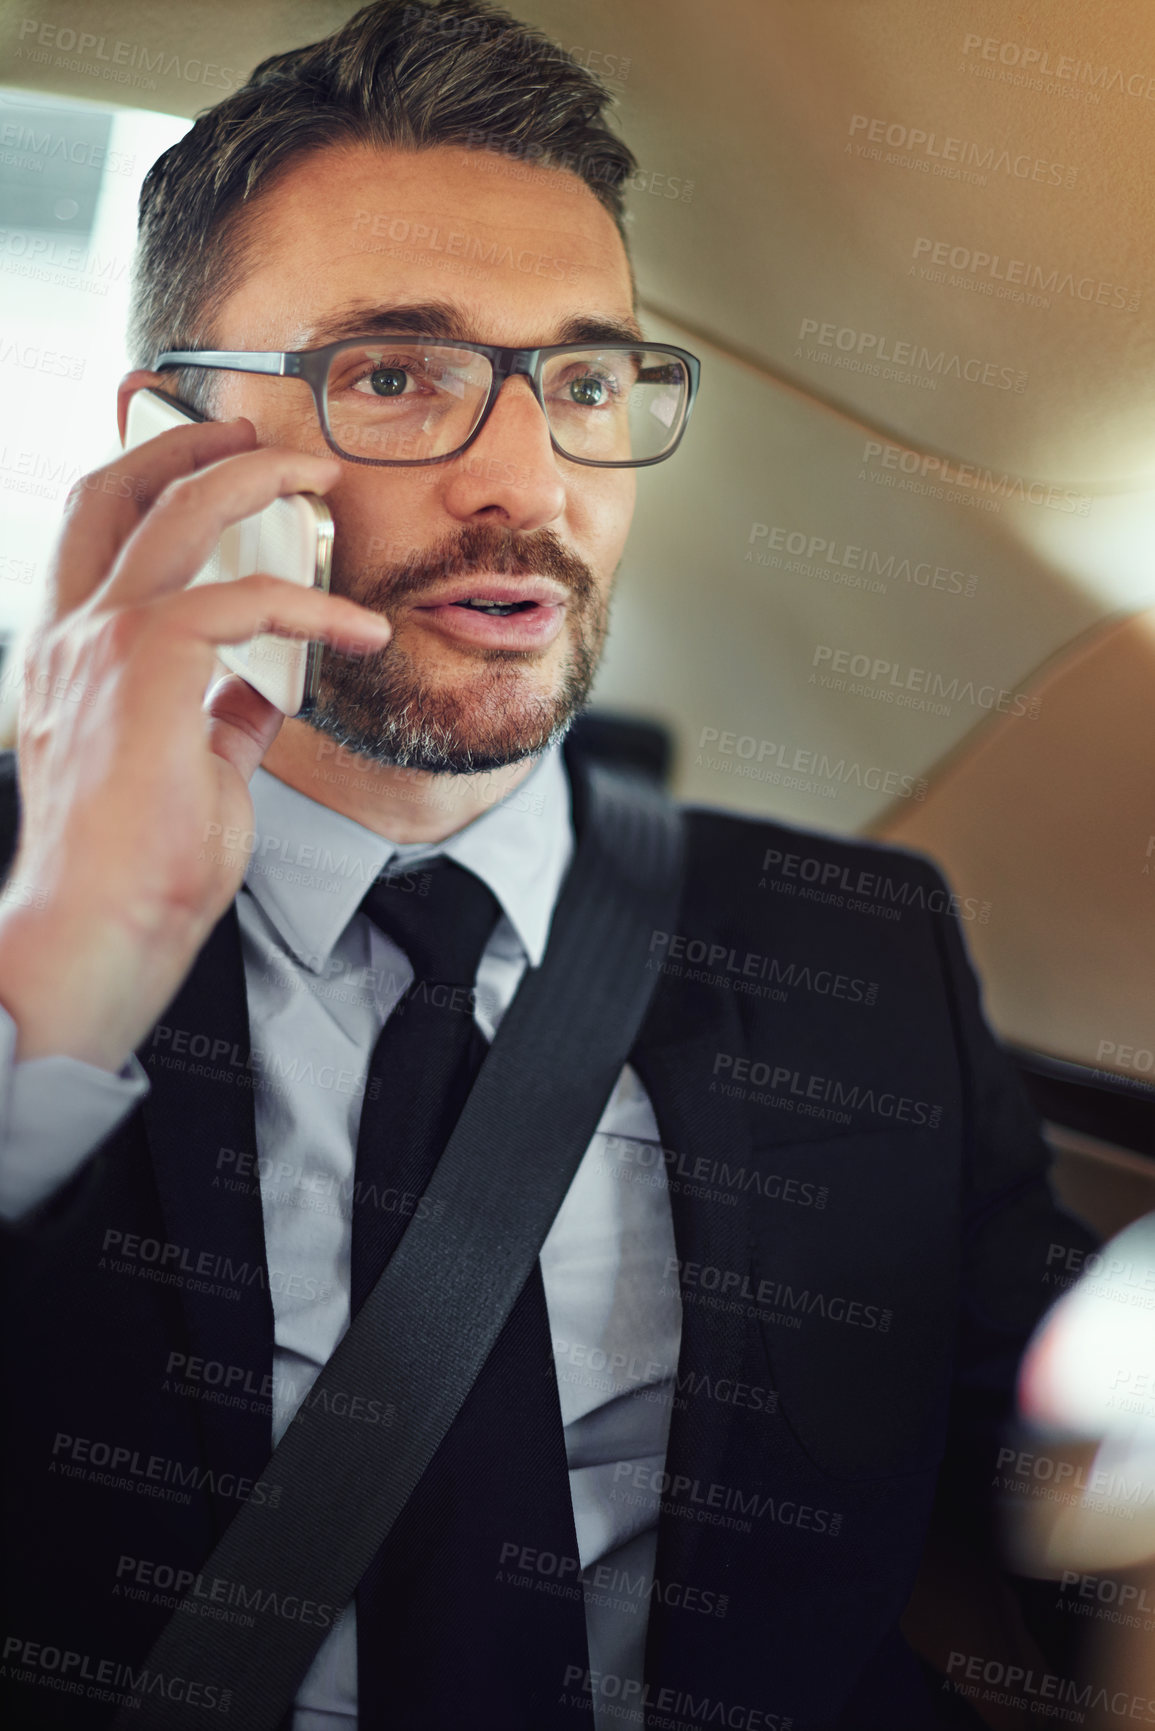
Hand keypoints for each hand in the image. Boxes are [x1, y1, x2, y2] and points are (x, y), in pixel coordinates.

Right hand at [0, 414, 391, 1070]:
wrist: (101, 930)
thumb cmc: (137, 871)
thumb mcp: (188, 774)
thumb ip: (216, 719)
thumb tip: (260, 692)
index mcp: (70, 657)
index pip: (93, 538)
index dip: (143, 484)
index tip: (200, 463)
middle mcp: (70, 635)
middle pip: (115, 491)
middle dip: (185, 441)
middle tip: (252, 430)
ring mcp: (100, 641)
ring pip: (174, 510)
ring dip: (252, 477)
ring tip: (314, 477)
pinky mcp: (149, 663)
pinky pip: (245, 598)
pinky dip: (313, 603)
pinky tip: (363, 628)